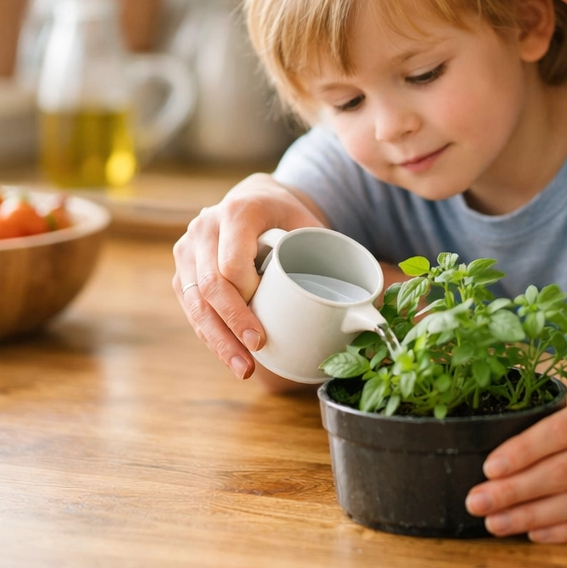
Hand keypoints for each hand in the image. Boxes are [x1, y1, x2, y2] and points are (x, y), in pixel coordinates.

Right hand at [173, 173, 324, 378]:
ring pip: (194, 301)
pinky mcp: (183, 268)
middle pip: (209, 286)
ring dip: (217, 340)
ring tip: (243, 369)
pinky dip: (210, 334)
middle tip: (256, 353)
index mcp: (238, 212)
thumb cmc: (289, 215)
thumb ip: (337, 251)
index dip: (244, 297)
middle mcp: (205, 226)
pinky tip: (228, 356)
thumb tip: (382, 296)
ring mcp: (189, 247)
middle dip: (232, 326)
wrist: (255, 198)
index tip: (263, 326)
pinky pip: (191, 306)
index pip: (231, 263)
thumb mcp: (310, 223)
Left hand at [464, 390, 566, 541]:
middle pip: (561, 471)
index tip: (489, 467)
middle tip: (478, 501)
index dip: (521, 451)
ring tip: (497, 522)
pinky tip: (536, 533)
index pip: (558, 430)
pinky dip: (565, 531)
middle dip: (514, 489)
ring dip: (530, 515)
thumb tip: (513, 433)